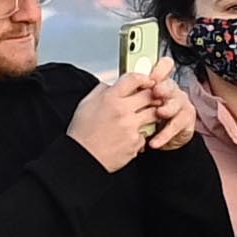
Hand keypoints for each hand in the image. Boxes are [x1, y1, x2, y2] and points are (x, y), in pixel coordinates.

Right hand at [68, 74, 184, 168]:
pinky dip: (141, 135)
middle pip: (149, 95)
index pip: (133, 79)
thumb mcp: (85, 104)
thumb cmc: (82, 133)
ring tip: (141, 118)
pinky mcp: (135, 142)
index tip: (147, 81)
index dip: (143, 78)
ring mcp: (130, 127)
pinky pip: (146, 134)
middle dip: (152, 96)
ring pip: (154, 114)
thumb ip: (100, 91)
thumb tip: (111, 85)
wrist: (82, 158)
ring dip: (151, 114)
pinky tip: (129, 137)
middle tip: (150, 100)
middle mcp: (122, 111)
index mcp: (109, 98)